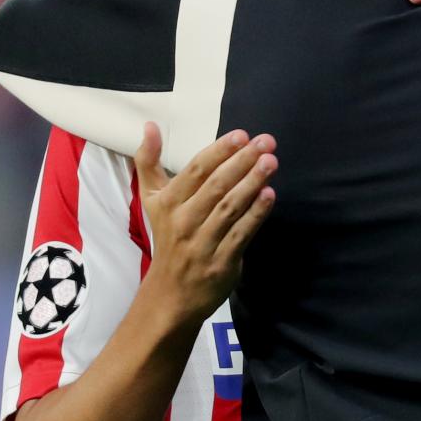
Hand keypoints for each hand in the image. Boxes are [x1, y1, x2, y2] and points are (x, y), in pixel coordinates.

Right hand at [133, 122, 276, 322]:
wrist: (169, 294)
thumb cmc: (168, 239)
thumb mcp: (152, 201)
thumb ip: (149, 163)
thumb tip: (150, 126)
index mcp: (168, 202)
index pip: (196, 171)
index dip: (219, 151)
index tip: (242, 135)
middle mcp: (183, 221)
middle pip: (216, 186)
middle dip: (242, 161)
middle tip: (266, 142)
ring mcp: (202, 243)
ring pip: (230, 207)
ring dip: (252, 182)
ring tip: (271, 162)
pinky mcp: (221, 262)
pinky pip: (241, 234)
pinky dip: (256, 214)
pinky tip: (270, 195)